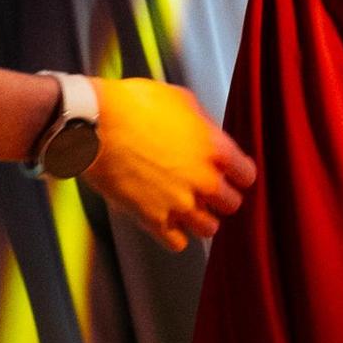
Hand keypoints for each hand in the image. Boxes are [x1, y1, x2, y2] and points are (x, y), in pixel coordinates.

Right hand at [86, 79, 255, 251]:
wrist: (95, 121)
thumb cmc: (132, 105)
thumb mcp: (180, 100)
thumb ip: (203, 124)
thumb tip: (208, 133)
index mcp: (214, 148)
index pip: (247, 176)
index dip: (239, 175)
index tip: (232, 176)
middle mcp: (203, 179)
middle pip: (231, 205)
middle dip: (220, 199)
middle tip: (208, 193)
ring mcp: (179, 202)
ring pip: (209, 229)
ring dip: (200, 219)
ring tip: (188, 209)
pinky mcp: (152, 219)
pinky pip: (177, 243)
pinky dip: (174, 235)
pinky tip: (167, 222)